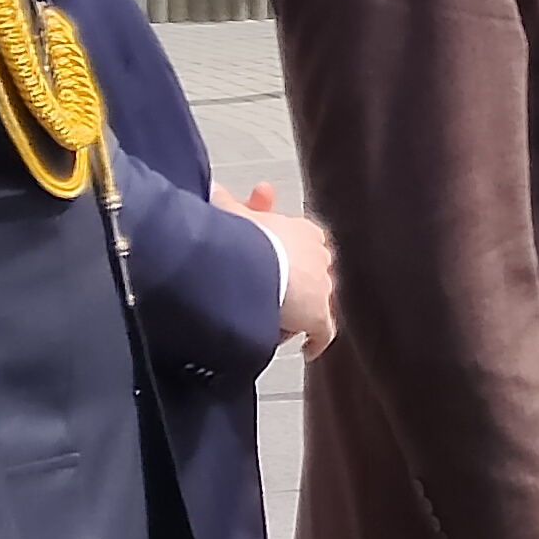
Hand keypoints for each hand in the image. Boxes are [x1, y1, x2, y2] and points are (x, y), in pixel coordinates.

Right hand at [238, 185, 336, 348]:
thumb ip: (228, 205)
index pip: (302, 242)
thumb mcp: (235, 216)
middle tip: (273, 293)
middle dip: (292, 284)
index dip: (282, 255)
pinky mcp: (319, 315)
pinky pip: (323, 332)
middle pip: (310, 275)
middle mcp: (319, 257)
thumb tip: (215, 191)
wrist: (254, 263)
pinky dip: (316, 340)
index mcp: (303, 230)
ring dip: (297, 312)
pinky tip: (309, 348)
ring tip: (277, 319)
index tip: (268, 261)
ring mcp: (322, 287)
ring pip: (314, 303)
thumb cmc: (243, 237)